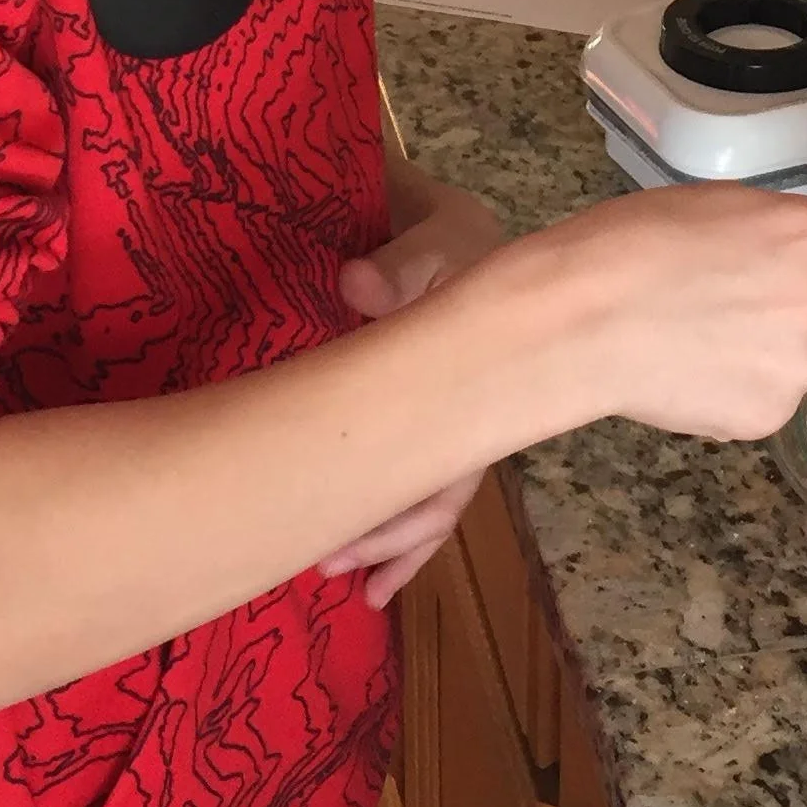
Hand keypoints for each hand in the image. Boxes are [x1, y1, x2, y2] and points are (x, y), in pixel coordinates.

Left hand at [323, 169, 507, 602]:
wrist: (460, 232)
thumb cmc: (449, 241)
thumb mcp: (433, 241)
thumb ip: (398, 266)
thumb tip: (355, 287)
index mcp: (477, 389)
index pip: (448, 473)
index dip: (404, 519)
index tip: (351, 553)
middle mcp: (468, 418)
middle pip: (435, 500)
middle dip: (385, 540)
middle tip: (328, 570)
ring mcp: (447, 419)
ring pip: (423, 495)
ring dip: (383, 535)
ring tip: (336, 574)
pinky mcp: (423, 413)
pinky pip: (412, 474)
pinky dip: (385, 510)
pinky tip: (359, 546)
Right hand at [506, 186, 806, 444]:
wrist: (584, 315)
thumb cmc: (636, 243)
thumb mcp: (729, 206)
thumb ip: (791, 239)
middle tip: (756, 312)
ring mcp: (800, 366)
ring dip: (774, 360)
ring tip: (705, 337)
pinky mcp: (768, 415)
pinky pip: (769, 404)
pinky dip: (740, 394)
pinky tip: (692, 369)